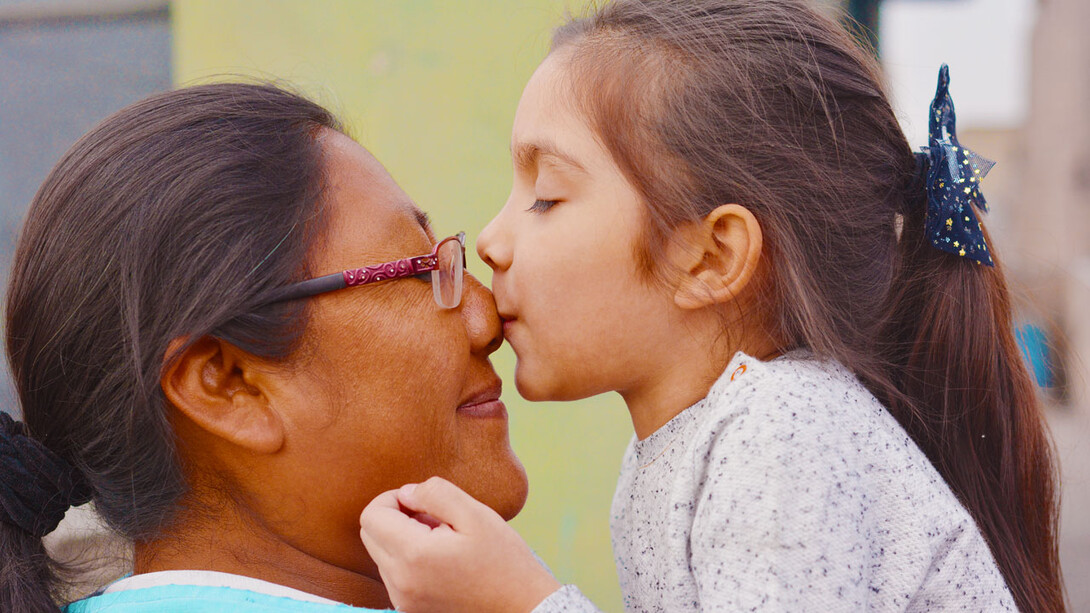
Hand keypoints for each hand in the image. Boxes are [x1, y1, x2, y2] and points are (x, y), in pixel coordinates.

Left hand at [360, 476, 561, 612]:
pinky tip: (441, 558)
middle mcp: (400, 583)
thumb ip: (435, 493)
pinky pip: (393, 574)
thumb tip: (407, 493)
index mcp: (414, 555)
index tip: (422, 501)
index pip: (371, 516)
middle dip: (395, 516)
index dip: (392, 498)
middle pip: (370, 534)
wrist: (523, 609)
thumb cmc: (504, 561)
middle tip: (433, 516)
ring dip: (402, 538)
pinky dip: (408, 558)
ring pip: (380, 554)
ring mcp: (403, 600)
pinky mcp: (410, 609)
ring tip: (442, 539)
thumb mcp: (476, 514)